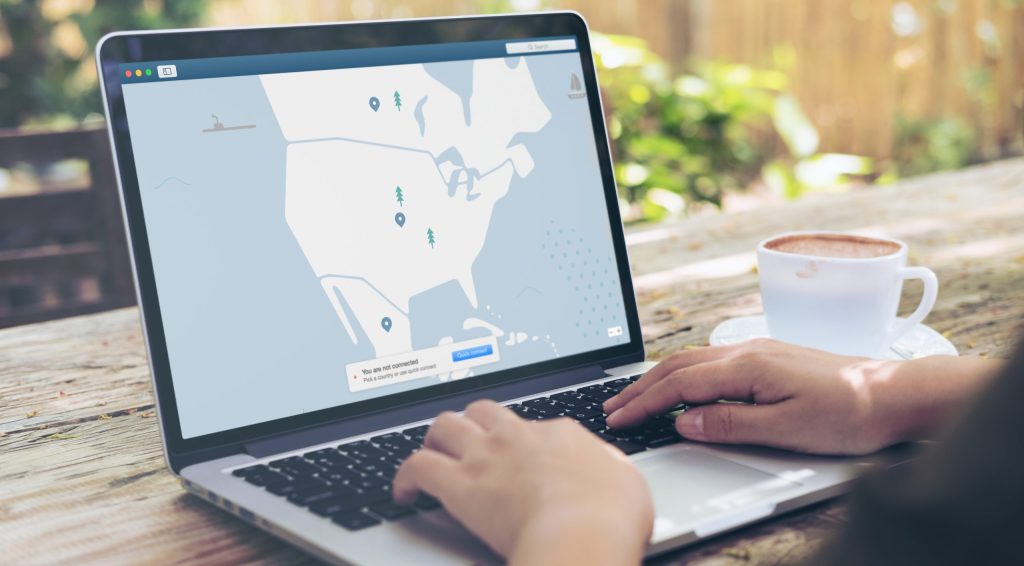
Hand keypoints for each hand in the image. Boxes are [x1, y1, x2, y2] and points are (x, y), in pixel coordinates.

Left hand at [393, 400, 652, 564]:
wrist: (583, 531)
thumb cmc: (611, 516)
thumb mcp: (627, 484)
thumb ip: (611, 472)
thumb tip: (610, 475)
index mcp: (560, 434)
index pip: (531, 425)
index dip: (520, 440)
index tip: (518, 456)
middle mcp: (518, 436)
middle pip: (483, 411)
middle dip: (472, 423)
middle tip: (467, 440)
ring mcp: (487, 457)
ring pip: (445, 425)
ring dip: (435, 438)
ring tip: (431, 453)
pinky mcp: (460, 485)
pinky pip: (417, 467)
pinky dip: (404, 477)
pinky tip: (404, 491)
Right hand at [603, 339, 982, 454]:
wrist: (893, 394)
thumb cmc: (848, 413)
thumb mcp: (787, 429)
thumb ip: (730, 423)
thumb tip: (685, 420)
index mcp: (748, 366)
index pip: (680, 385)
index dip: (645, 403)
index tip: (620, 418)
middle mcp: (748, 350)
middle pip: (678, 366)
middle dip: (641, 387)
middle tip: (612, 408)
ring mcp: (757, 350)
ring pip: (693, 360)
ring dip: (658, 379)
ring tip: (635, 397)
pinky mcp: (767, 356)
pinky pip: (710, 360)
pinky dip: (682, 373)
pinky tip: (679, 384)